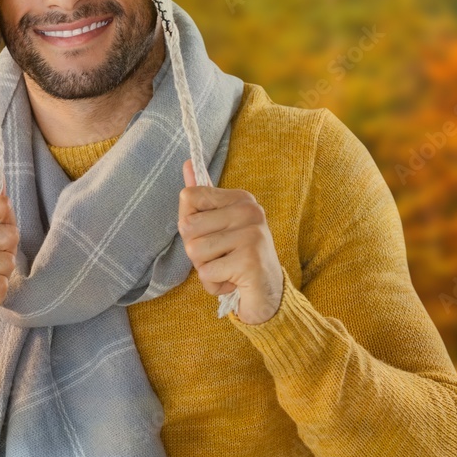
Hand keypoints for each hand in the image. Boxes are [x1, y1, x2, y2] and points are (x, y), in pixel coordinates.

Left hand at [179, 159, 282, 324]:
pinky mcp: (250, 260)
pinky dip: (213, 283)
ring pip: (194, 251)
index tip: (209, 233)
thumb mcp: (219, 225)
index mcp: (240, 198)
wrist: (269, 295)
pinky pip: (207, 272)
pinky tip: (232, 281)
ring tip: (226, 269)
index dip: (189, 222)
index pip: (188, 196)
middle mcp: (249, 211)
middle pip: (187, 225)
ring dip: (204, 268)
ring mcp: (252, 234)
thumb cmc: (237, 257)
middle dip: (194, 249)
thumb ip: (203, 196)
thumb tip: (187, 162)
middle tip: (219, 257)